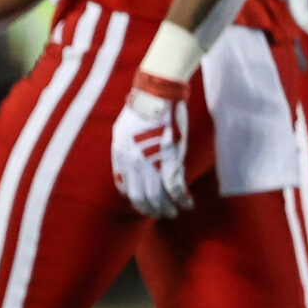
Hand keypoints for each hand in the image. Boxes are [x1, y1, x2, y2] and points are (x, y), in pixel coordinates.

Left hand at [108, 77, 190, 218]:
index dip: (134, 198)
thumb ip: (126, 145)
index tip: (142, 203)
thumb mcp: (124, 127)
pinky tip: (187, 204)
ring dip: (166, 208)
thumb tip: (129, 157)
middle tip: (160, 214)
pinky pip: (174, 187)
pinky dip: (181, 198)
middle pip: (139, 195)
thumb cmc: (143, 105)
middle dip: (150, 208)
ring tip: (173, 213)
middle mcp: (132, 163)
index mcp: (120, 154)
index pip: (124, 186)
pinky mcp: (168, 160)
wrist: (155, 94)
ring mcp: (149, 162)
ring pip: (157, 196)